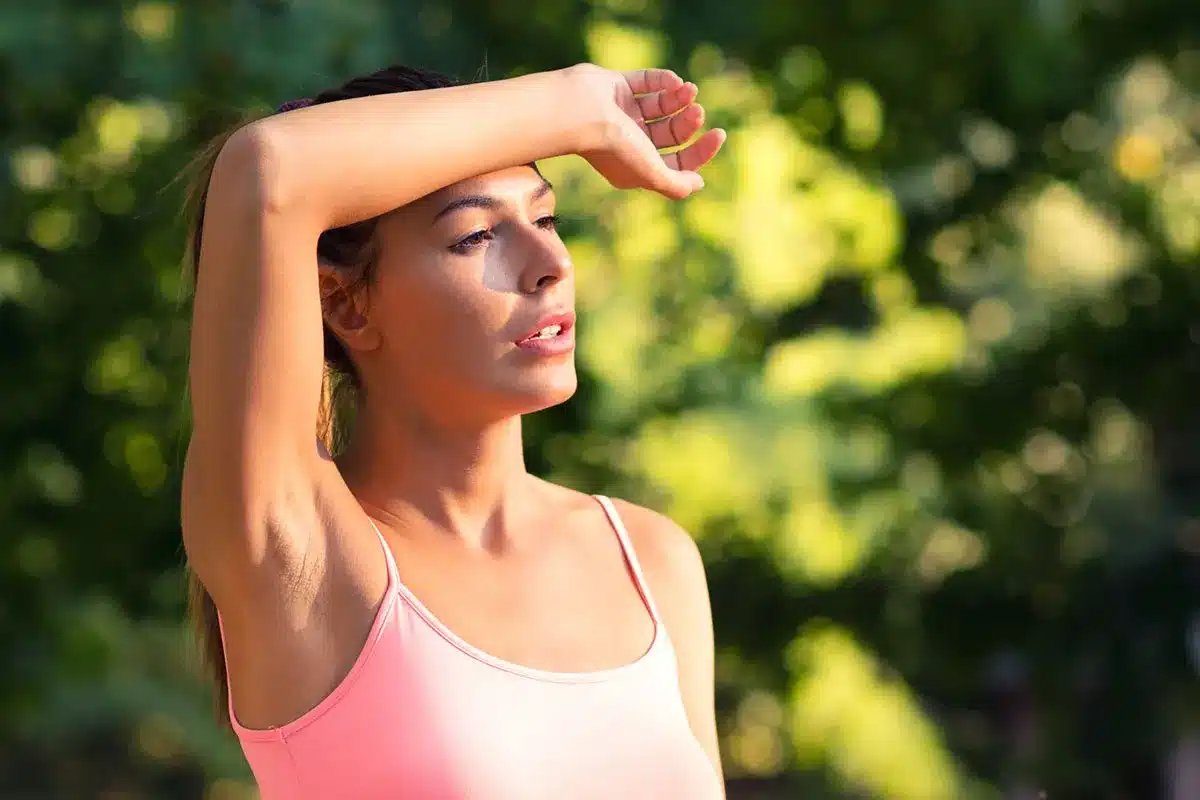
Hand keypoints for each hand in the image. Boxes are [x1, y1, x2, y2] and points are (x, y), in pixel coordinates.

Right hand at [566, 64, 725, 199]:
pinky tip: (676, 82)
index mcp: (636, 165)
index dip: (700, 151)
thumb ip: (677, 185)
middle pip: (670, 133)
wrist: (581, 113)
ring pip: (661, 106)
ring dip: (680, 99)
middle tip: (698, 111)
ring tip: (690, 91)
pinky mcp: (616, 87)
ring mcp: (621, 113)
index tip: (718, 135)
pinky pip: (646, 81)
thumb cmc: (616, 147)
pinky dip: (664, 80)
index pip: (676, 161)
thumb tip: (698, 183)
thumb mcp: (652, 175)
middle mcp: (629, 141)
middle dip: (689, 122)